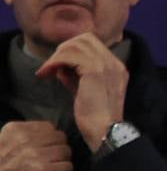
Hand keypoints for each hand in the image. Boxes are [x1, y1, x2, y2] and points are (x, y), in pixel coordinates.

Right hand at [0, 120, 71, 170]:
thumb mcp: (3, 144)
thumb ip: (20, 137)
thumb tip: (46, 136)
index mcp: (15, 129)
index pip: (48, 126)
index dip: (52, 139)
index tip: (48, 149)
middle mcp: (25, 139)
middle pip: (60, 138)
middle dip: (61, 149)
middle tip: (56, 161)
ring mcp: (34, 154)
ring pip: (66, 151)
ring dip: (64, 162)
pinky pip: (67, 167)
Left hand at [33, 33, 128, 149]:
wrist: (105, 131)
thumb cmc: (96, 119)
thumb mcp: (85, 93)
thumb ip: (76, 78)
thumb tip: (61, 68)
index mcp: (116, 68)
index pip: (92, 44)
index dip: (72, 50)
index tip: (59, 66)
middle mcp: (114, 63)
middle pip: (84, 39)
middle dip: (63, 50)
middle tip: (50, 67)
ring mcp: (106, 65)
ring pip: (75, 45)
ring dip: (57, 56)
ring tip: (46, 72)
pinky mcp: (95, 71)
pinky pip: (69, 55)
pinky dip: (54, 62)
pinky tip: (47, 74)